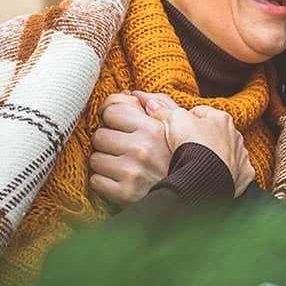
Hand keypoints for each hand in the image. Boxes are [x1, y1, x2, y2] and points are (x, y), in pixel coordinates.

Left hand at [89, 91, 171, 205]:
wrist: (190, 194)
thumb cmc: (180, 155)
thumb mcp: (177, 125)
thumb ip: (157, 103)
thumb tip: (128, 92)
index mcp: (153, 127)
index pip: (112, 109)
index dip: (111, 115)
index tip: (114, 122)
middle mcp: (141, 148)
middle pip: (99, 134)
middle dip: (107, 140)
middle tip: (121, 147)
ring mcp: (132, 172)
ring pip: (94, 158)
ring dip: (104, 161)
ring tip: (121, 164)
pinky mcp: (125, 194)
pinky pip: (96, 181)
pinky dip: (104, 181)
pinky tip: (119, 179)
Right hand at [147, 102, 254, 196]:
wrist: (206, 176)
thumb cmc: (192, 145)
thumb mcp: (174, 121)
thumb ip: (164, 111)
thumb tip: (153, 104)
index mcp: (221, 118)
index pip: (200, 113)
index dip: (184, 120)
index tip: (175, 129)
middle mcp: (235, 135)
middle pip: (214, 132)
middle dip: (202, 138)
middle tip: (184, 148)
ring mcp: (240, 155)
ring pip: (226, 152)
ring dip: (215, 156)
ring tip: (198, 164)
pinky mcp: (243, 174)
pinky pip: (236, 172)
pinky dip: (227, 173)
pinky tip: (214, 176)